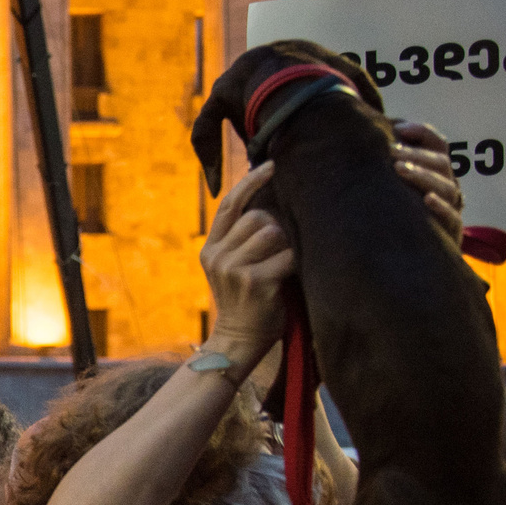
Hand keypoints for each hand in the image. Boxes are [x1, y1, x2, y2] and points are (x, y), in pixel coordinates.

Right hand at [199, 161, 294, 371]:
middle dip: (278, 228)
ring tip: (285, 264)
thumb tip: (271, 207)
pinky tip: (291, 276)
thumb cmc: (245, 301)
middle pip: (258, 217)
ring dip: (288, 244)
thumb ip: (242, 240)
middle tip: (283, 251)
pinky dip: (295, 263)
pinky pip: (287, 256)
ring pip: (273, 232)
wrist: (237, 340)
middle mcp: (217, 255)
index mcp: (210, 248)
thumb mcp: (232, 267)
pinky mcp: (255, 281)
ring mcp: (233, 268)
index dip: (251, 182)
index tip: (272, 164)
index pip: (229, 205)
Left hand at [391, 121, 463, 242]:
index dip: (422, 133)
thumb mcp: (396, 185)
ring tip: (400, 169)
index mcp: (437, 170)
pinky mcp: (451, 230)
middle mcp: (448, 185)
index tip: (399, 128)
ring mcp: (452, 207)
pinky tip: (427, 200)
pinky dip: (441, 207)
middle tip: (391, 151)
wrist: (415, 253)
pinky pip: (451, 216)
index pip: (438, 144)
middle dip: (416, 154)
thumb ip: (389, 163)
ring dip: (423, 175)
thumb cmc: (400, 211)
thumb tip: (367, 137)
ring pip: (446, 187)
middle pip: (441, 163)